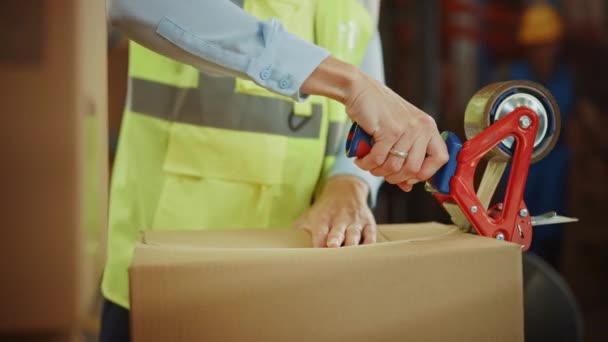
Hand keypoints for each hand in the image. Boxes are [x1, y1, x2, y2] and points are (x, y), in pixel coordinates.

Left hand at [292, 176, 376, 247]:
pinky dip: (370, 243)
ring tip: (351, 254)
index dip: (318, 243)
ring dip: (352, 243)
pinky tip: (368, 253)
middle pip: (337, 230)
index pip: (319, 232)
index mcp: (323, 218)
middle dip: (335, 238)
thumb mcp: (310, 216)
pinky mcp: (368, 223)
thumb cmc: (325, 210)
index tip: (315, 255)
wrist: (346, 190)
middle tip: (332, 246)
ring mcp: (355, 221)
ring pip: (354, 233)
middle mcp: (339, 218)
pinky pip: (371, 234)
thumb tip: (280, 245)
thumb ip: (298, 230)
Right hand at [301, 57, 448, 191]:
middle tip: (381, 171)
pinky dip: (367, 164)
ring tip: (368, 164)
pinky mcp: (389, 130)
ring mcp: (407, 129)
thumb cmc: (377, 111)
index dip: (426, 173)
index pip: (441, 159)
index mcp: (428, 127)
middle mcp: (422, 127)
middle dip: (394, 177)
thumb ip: (405, 157)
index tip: (408, 176)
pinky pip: (379, 160)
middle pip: (415, 170)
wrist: (359, 89)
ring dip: (377, 171)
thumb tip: (406, 186)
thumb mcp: (397, 132)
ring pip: (395, 167)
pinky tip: (361, 160)